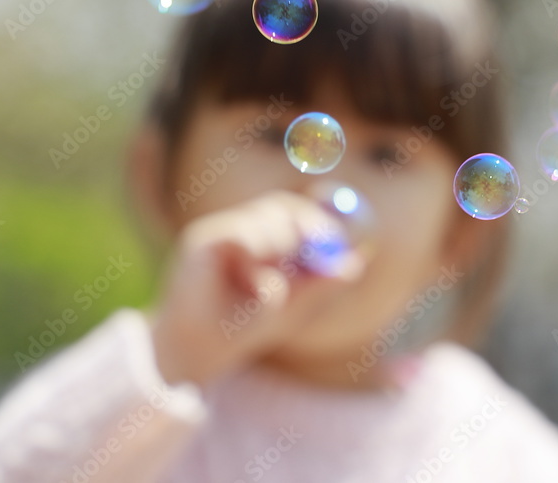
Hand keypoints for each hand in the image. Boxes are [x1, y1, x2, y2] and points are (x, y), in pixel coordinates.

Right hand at [148, 190, 364, 386]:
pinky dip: (256, 260)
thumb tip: (358, 262)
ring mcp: (221, 230)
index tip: (339, 240)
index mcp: (263, 241)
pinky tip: (249, 287)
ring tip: (269, 294)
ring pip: (265, 220)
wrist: (200, 351)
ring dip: (280, 251)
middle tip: (322, 247)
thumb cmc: (242, 329)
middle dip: (306, 225)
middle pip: (281, 206)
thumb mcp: (292, 309)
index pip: (295, 213)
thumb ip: (321, 285)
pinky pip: (242, 235)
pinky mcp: (202, 239)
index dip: (319, 220)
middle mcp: (242, 230)